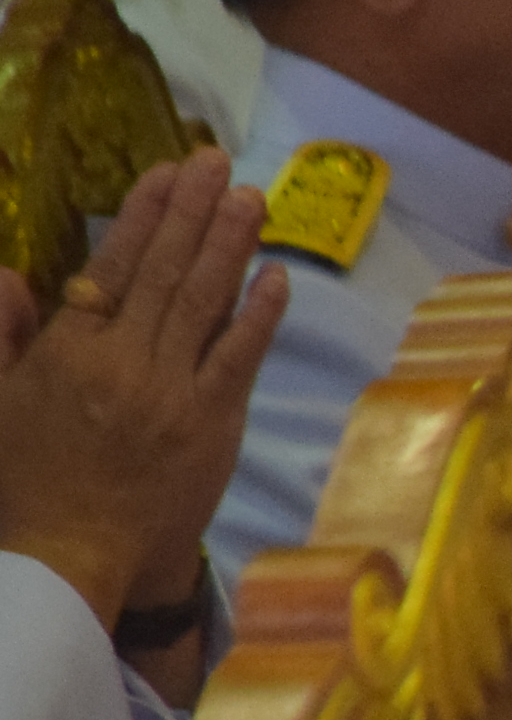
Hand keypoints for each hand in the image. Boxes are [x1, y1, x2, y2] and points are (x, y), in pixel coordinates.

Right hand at [0, 146, 285, 632]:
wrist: (69, 556)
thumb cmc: (23, 482)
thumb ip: (0, 335)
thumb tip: (10, 275)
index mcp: (67, 353)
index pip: (113, 267)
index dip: (142, 215)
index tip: (165, 172)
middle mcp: (123, 363)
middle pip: (167, 272)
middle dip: (193, 211)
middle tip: (218, 163)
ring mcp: (173, 392)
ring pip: (206, 304)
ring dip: (231, 245)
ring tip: (251, 197)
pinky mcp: (213, 425)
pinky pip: (241, 358)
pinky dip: (260, 314)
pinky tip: (276, 275)